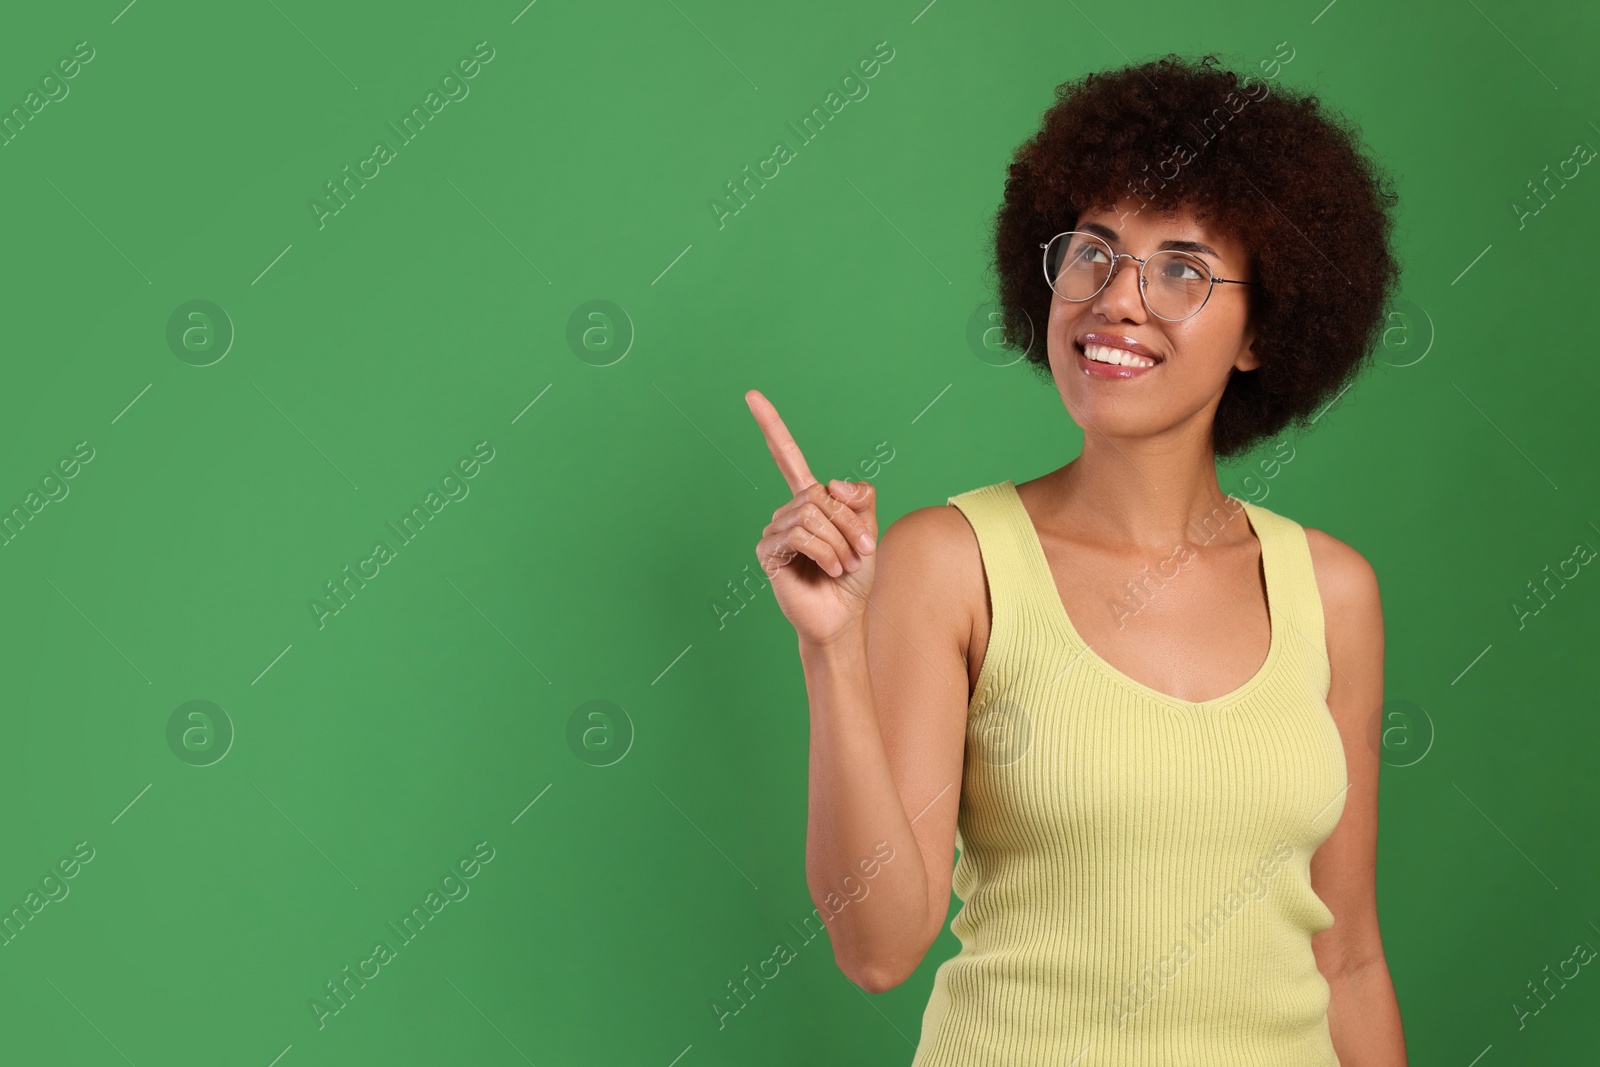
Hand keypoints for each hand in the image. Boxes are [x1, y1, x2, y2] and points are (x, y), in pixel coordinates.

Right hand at [745, 389, 878, 646]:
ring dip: (839, 542)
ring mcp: (775, 530)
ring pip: (812, 514)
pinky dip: (825, 552)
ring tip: (844, 565)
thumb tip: (830, 485)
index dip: (771, 427)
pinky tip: (829, 570)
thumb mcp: (868, 531)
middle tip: (862, 552)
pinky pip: (800, 534)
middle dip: (849, 523)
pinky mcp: (768, 552)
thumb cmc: (854, 576)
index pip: (787, 457)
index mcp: (811, 500)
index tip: (751, 396)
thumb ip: (859, 498)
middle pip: (820, 495)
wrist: (843, 616)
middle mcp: (789, 510)